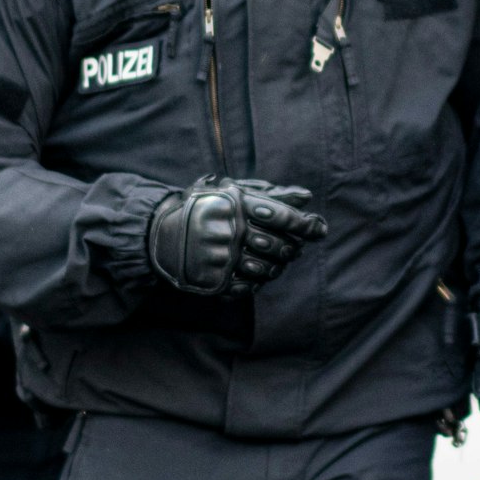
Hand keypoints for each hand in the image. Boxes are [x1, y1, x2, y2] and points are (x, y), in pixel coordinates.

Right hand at [147, 176, 327, 295]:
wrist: (159, 232)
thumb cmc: (204, 207)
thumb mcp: (233, 192)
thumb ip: (271, 195)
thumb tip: (306, 197)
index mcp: (237, 205)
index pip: (284, 216)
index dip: (307, 224)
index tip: (320, 229)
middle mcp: (230, 231)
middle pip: (281, 246)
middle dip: (293, 248)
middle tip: (293, 247)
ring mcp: (221, 257)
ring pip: (269, 269)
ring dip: (278, 267)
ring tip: (275, 261)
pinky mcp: (213, 278)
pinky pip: (248, 287)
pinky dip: (257, 282)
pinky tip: (254, 273)